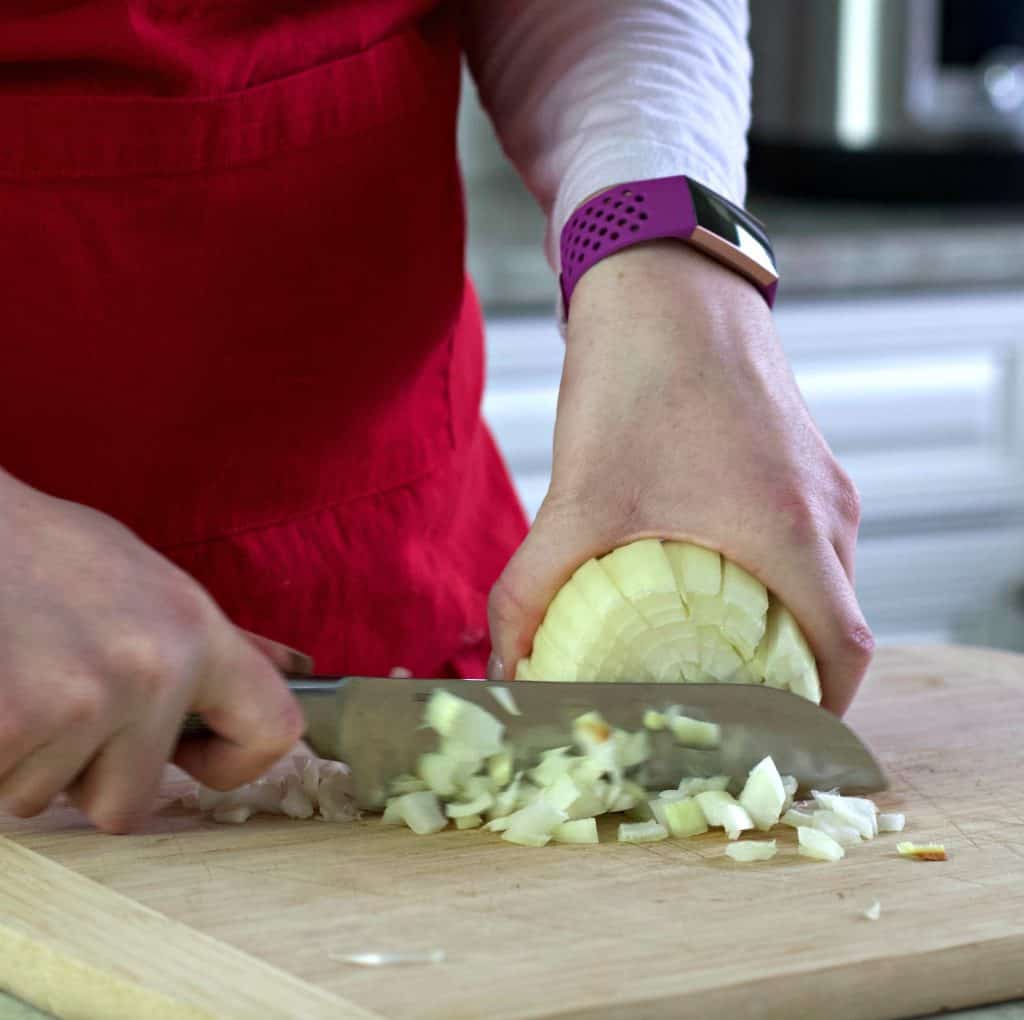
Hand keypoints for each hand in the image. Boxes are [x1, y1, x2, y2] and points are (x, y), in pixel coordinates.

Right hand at [0, 471, 306, 831]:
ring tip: (17, 681)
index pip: (273, 730)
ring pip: (47, 798)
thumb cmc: (46, 552)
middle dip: (85, 774)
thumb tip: (296, 669)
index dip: (233, 762)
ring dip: (26, 760)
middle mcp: (152, 669)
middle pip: (129, 801)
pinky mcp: (9, 728)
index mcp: (196, 631)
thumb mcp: (149, 582)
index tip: (190, 754)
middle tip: (56, 705)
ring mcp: (80, 702)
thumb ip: (218, 642)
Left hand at [488, 242, 872, 713]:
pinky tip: (712, 584)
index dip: (811, 714)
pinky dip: (775, 580)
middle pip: (834, 624)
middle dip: (787, 677)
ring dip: (781, 627)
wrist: (662, 279)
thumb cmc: (636, 380)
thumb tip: (501, 667)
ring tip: (716, 656)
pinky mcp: (800, 456)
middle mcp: (827, 509)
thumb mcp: (578, 500)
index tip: (763, 741)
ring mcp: (820, 478)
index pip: (843, 655)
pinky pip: (807, 541)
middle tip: (726, 708)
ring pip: (823, 582)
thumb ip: (530, 593)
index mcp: (794, 531)